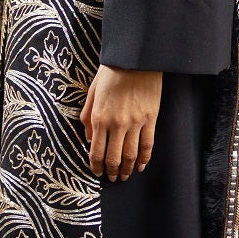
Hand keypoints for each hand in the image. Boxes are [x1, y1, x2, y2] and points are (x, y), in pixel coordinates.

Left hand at [80, 65, 161, 180]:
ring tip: (125, 176)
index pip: (96, 151)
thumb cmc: (112, 72)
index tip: (97, 172)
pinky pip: (148, 145)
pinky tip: (142, 165)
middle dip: (111, 172)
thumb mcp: (92, 92)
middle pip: (113, 158)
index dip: (96, 166)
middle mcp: (117, 124)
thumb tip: (88, 138)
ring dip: (127, 169)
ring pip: (131, 155)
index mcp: (100, 118)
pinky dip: (145, 158)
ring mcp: (135, 123)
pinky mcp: (150, 119)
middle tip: (112, 178)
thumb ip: (87, 116)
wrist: (135, 59)